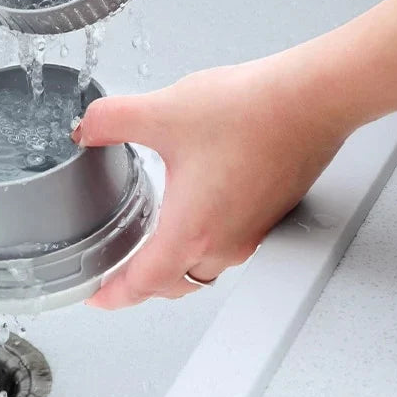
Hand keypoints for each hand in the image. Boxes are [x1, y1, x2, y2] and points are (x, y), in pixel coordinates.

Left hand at [72, 55, 349, 308]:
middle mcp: (226, 240)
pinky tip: (196, 203)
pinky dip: (205, 238)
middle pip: (177, 282)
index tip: (97, 297)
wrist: (310, 99)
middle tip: (122, 269)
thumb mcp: (161, 111)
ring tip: (155, 238)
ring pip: (206, 264)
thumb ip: (111, 120)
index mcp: (193, 229)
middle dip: (145, 281)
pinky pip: (230, 241)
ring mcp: (253, 229)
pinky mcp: (270, 211)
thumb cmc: (249, 112)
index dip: (115, 294)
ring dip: (177, 260)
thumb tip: (87, 128)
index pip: (145, 283)